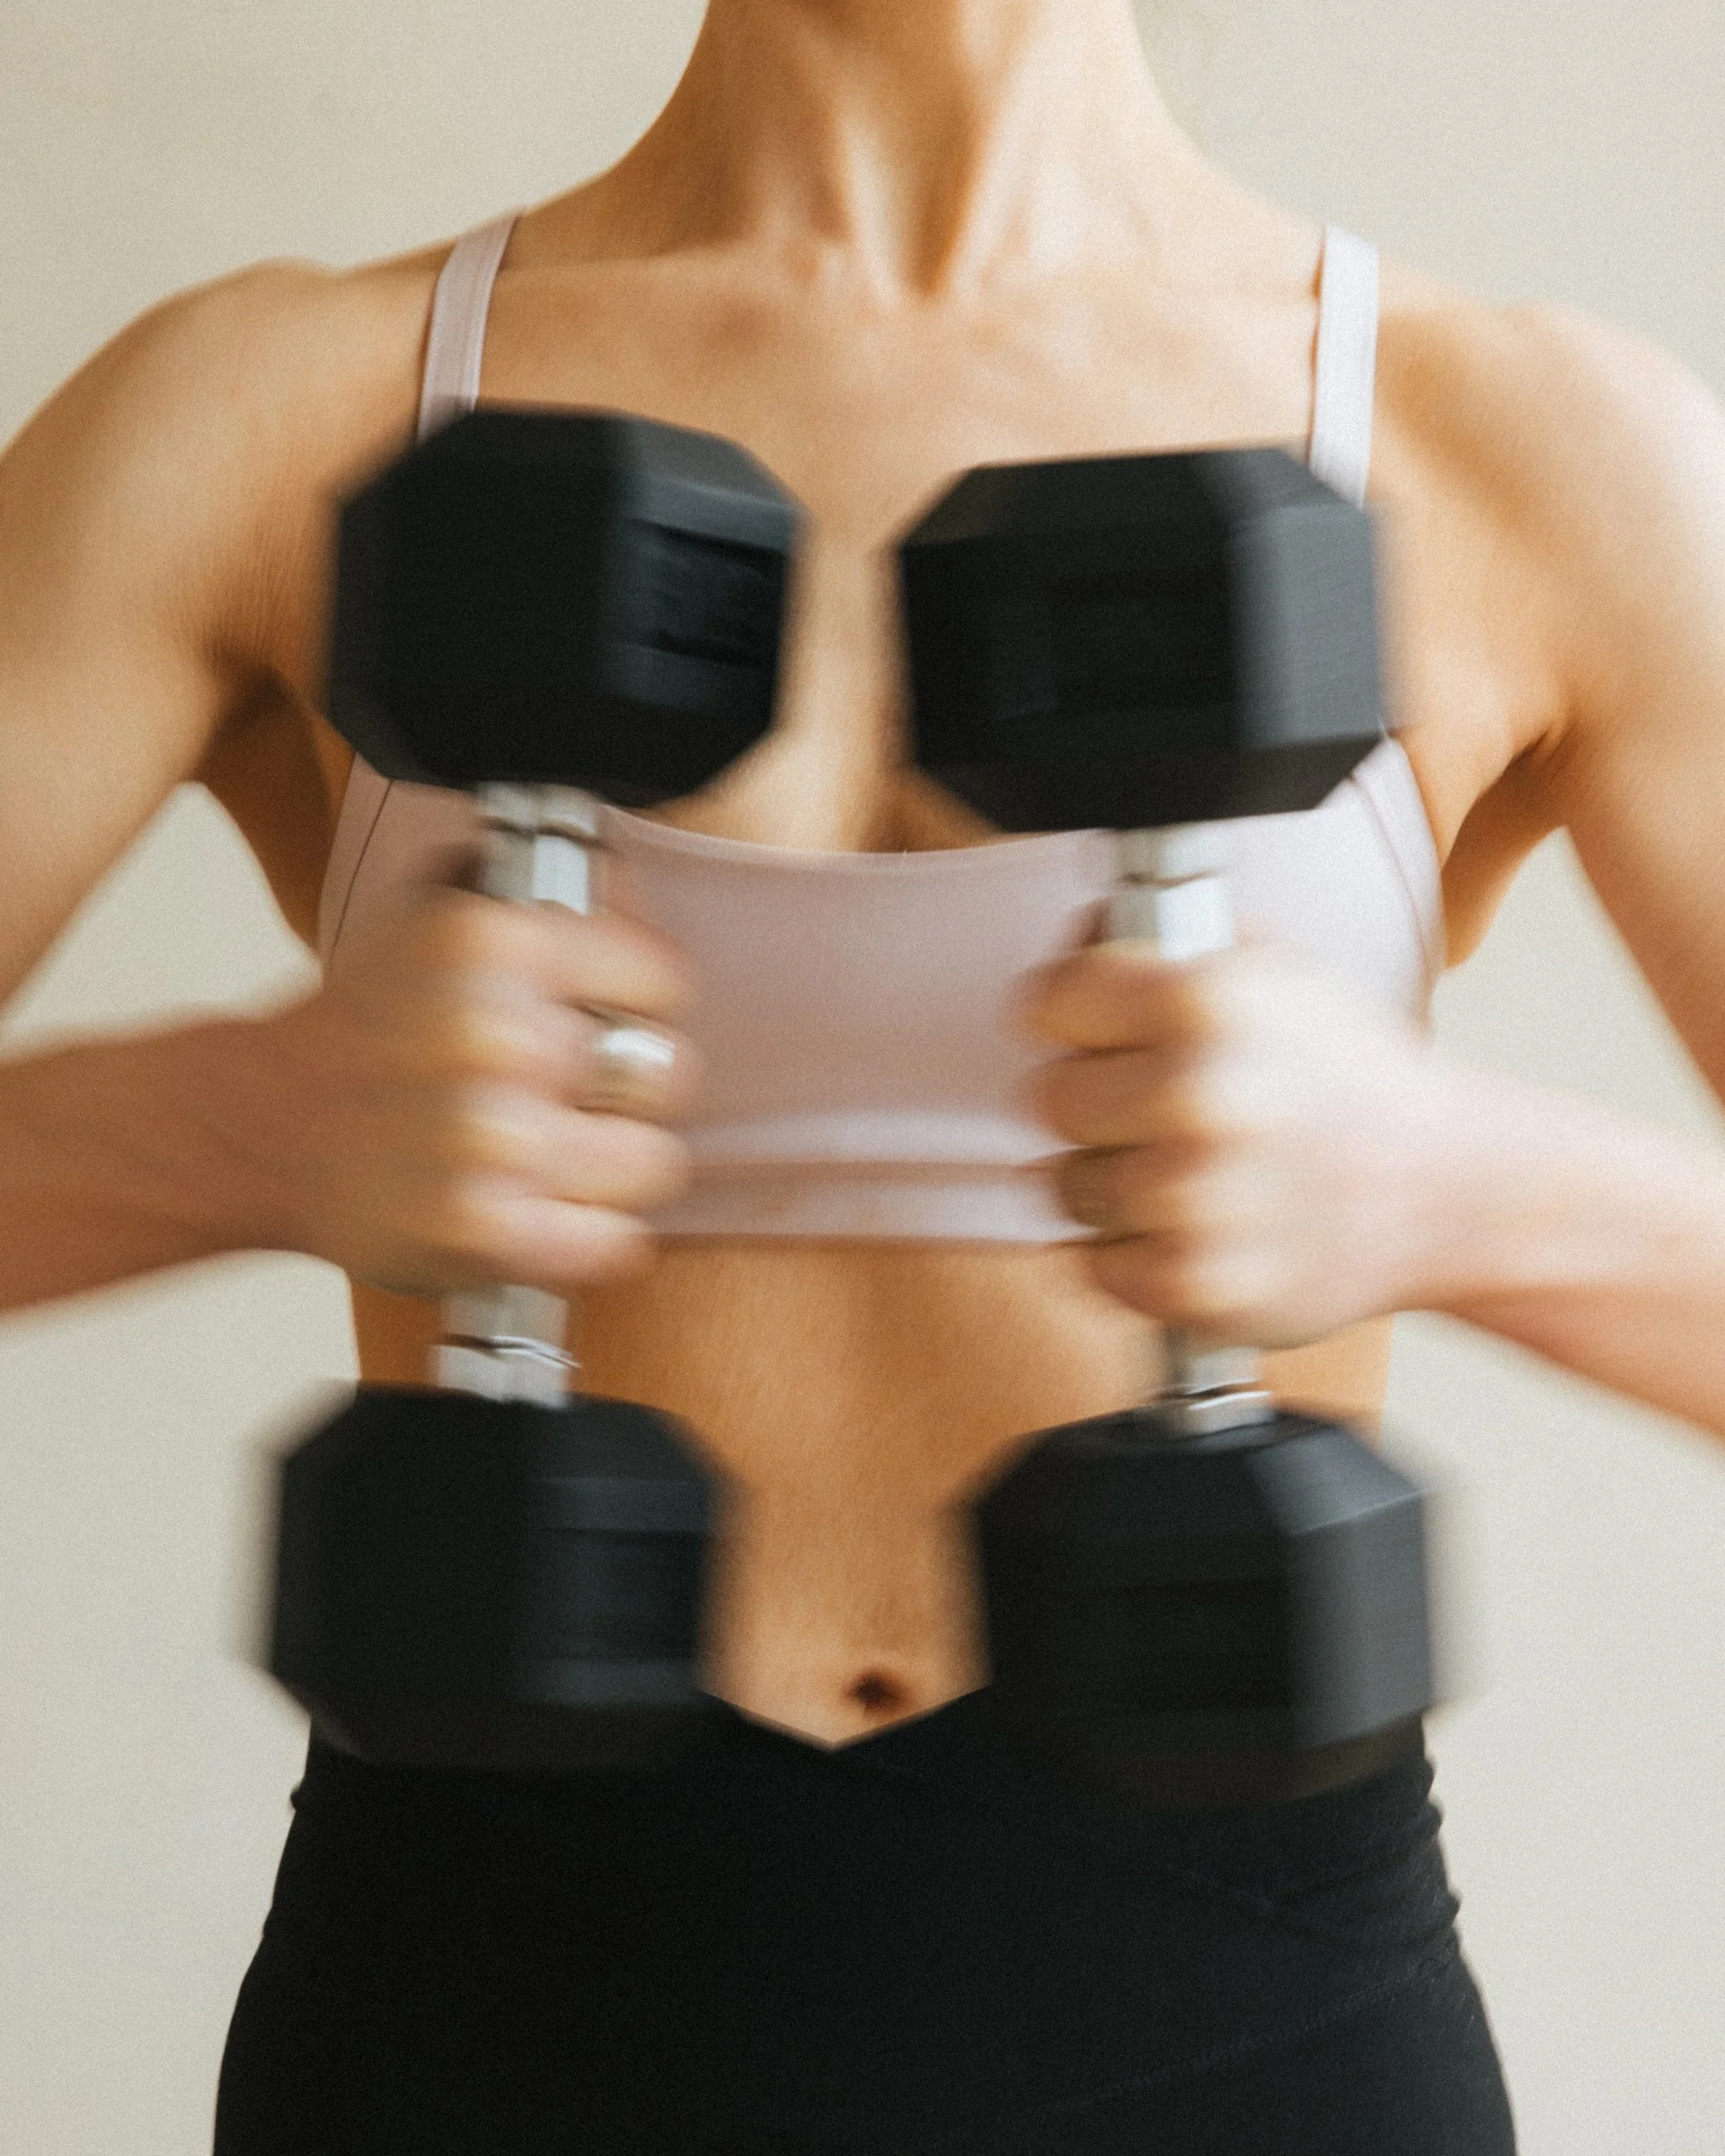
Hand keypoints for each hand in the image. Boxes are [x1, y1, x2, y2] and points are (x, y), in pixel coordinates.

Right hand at [224, 887, 695, 1294]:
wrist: (256, 1127)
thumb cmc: (367, 1029)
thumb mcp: (438, 916)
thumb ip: (537, 892)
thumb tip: (626, 883)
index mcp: (495, 942)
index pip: (664, 979)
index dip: (641, 1007)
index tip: (608, 1022)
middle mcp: (497, 1036)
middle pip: (668, 1075)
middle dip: (628, 1089)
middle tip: (575, 1095)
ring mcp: (491, 1141)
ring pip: (655, 1164)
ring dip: (613, 1170)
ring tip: (554, 1158)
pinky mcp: (482, 1233)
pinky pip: (616, 1243)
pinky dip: (590, 1239)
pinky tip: (545, 1213)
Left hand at [1024, 938, 1478, 1347]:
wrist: (1452, 1192)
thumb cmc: (1359, 1084)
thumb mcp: (1280, 971)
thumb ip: (1170, 942)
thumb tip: (1078, 939)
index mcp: (1205, 1001)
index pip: (1050, 999)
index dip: (1071, 1016)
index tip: (1091, 1030)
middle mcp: (1194, 1096)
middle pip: (1050, 1097)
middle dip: (1096, 1100)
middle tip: (1161, 1108)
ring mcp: (1191, 1198)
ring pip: (1066, 1185)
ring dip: (1112, 1180)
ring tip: (1190, 1169)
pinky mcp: (1191, 1284)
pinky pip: (1094, 1263)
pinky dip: (1132, 1251)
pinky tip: (1196, 1224)